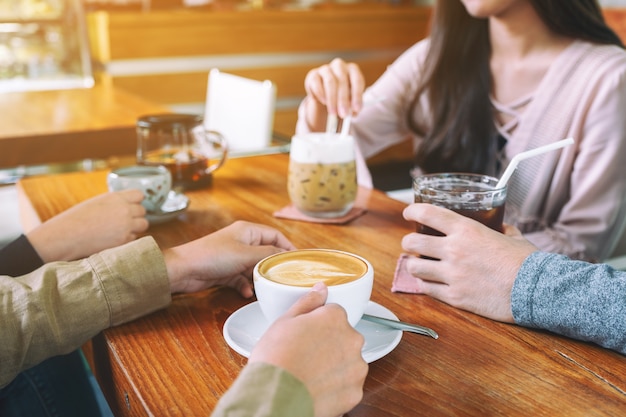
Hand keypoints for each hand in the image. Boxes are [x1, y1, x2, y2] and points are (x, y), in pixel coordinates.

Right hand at [27, 190, 148, 261]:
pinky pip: (135, 237)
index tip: (131, 205)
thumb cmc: (77, 219)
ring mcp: (126, 226)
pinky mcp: (124, 240)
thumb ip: (114, 202)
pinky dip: (128, 238)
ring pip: (143, 224)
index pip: (139, 195)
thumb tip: (128, 204)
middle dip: (135, 215)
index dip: (135, 201)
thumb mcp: (97, 202)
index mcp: (116, 197)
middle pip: (142, 211)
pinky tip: (114, 238)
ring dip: (135, 227)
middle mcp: (124, 210)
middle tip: (123, 220)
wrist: (66, 236)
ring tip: (121, 229)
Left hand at [164, 221, 295, 295]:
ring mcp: (233, 257)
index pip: (275, 236)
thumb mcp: (245, 254)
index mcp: (248, 231)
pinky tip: (247, 293)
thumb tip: (284, 256)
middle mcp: (242, 242)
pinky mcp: (225, 271)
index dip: (287, 247)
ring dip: (259, 278)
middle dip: (273, 266)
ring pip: (254, 268)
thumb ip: (267, 255)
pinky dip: (246, 286)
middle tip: (285, 278)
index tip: (298, 261)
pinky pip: (242, 278)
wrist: (184, 270)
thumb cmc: (213, 256)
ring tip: (266, 288)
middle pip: (266, 253)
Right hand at [250, 282, 366, 416]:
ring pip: (349, 362)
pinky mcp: (355, 392)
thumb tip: (321, 288)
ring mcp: (356, 367)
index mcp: (335, 317)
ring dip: (335, 367)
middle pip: (344, 338)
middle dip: (330, 345)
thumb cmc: (275, 357)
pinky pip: (348, 386)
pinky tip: (317, 389)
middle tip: (305, 356)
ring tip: (309, 375)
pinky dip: (336, 388)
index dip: (317, 326)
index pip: (334, 315)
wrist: (275, 396)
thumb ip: (308, 302)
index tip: (305, 336)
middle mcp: (352, 339)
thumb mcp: (284, 320)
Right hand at [303, 58, 364, 127]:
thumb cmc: (342, 95)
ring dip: (332, 99)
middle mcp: (339, 66)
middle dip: (343, 100)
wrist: (326, 91)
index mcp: (353, 70)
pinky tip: (324, 102)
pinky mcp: (313, 74)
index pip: (357, 80)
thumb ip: (353, 105)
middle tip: (343, 114)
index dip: (357, 96)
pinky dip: (321, 94)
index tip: (356, 109)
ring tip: (333, 113)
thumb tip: (353, 113)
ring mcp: (325, 69)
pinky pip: (317, 83)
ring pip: (330, 82)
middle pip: (342, 80)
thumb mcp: (350, 100)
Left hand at [401, 203, 536, 321]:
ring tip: (419, 264)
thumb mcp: (512, 236)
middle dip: (409, 241)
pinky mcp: (455, 296)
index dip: (412, 211)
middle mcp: (454, 250)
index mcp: (466, 230)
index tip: (409, 213)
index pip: (427, 214)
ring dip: (414, 264)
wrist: (537, 290)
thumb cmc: (528, 262)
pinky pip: (426, 289)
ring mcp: (452, 275)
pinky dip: (425, 284)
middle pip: (412, 242)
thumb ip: (500, 229)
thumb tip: (499, 227)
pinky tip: (429, 282)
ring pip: (414, 267)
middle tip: (412, 243)